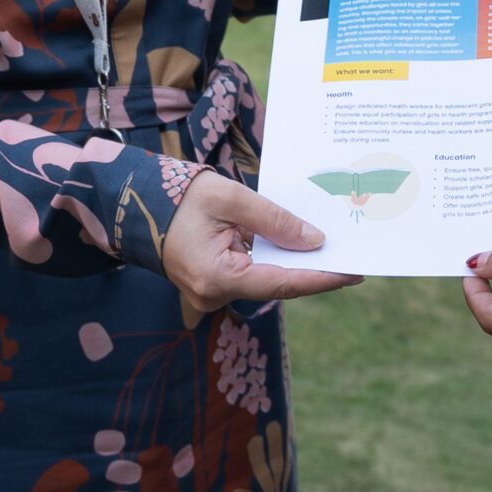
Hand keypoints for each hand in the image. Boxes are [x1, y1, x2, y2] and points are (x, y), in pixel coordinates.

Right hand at [163, 172, 361, 315]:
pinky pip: (252, 274)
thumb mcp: (231, 198)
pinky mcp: (213, 284)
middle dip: (313, 270)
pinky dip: (275, 261)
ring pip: (266, 280)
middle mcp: (214, 295)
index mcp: (217, 277)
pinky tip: (299, 247)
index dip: (321, 278)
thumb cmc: (180, 197)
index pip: (282, 283)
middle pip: (277, 285)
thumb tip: (313, 242)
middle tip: (353, 256)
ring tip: (334, 249)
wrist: (138, 203)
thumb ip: (274, 221)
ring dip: (295, 264)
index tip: (354, 272)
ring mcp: (211, 294)